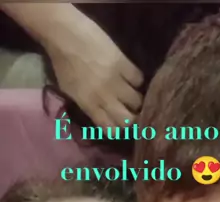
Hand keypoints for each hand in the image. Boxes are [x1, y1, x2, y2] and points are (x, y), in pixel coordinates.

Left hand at [44, 12, 143, 128]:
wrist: (63, 33)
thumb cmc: (61, 60)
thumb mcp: (69, 90)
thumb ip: (86, 103)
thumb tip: (99, 112)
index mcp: (88, 105)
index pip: (110, 128)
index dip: (118, 129)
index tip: (120, 125)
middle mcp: (104, 97)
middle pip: (127, 119)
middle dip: (131, 119)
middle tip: (133, 113)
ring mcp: (115, 81)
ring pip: (137, 101)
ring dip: (137, 100)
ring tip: (135, 96)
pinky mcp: (123, 64)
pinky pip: (138, 79)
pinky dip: (137, 81)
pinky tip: (133, 78)